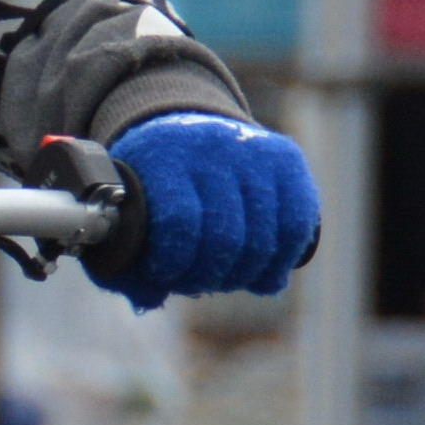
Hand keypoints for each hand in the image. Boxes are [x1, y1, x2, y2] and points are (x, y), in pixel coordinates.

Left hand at [95, 111, 319, 304]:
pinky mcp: (286, 158)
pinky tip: (267, 275)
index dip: (174, 264)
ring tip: (228, 278)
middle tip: (200, 282)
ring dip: (245, 274)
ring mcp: (255, 149)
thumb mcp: (127, 207)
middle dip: (211, 275)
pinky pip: (297, 225)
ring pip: (264, 238)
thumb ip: (127, 257)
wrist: (187, 128)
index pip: (180, 222)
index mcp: (164, 153)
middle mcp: (213, 145)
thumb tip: (153, 297)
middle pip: (226, 237)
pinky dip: (282, 260)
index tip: (166, 276)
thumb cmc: (153, 184)